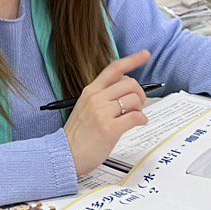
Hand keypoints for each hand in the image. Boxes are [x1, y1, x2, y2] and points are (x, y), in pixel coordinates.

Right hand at [64, 51, 151, 174]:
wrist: (65, 155)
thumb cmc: (78, 135)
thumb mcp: (85, 107)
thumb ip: (103, 97)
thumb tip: (126, 92)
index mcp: (90, 91)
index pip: (114, 69)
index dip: (132, 60)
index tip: (145, 55)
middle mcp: (96, 98)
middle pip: (129, 83)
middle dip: (140, 93)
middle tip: (138, 104)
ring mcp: (102, 113)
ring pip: (134, 99)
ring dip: (140, 108)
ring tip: (135, 116)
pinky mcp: (110, 129)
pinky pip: (136, 117)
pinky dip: (142, 119)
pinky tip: (139, 123)